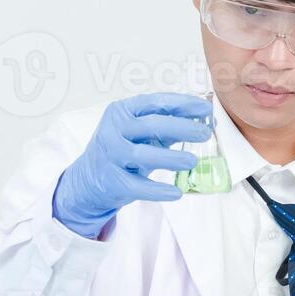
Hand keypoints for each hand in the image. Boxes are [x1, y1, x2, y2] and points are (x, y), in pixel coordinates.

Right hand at [52, 93, 211, 237]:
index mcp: (122, 111)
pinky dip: (158, 190)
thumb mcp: (141, 132)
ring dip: (171, 158)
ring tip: (192, 161)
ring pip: (143, 155)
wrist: (89, 178)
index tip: (205, 109)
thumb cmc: (123, 149)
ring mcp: (111, 155)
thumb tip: (205, 122)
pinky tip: (176, 193)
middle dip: (181, 128)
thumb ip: (169, 126)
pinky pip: (138, 186)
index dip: (182, 104)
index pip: (155, 102)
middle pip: (151, 125)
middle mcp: (114, 130)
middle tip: (204, 134)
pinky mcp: (112, 181)